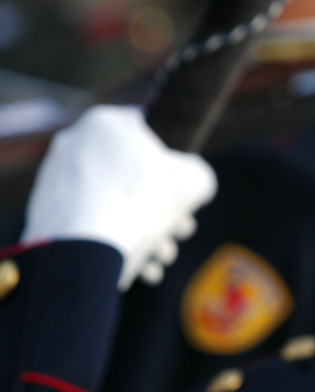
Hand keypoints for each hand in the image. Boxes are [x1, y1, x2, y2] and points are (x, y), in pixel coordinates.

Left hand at [21, 105, 216, 289]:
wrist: (85, 246)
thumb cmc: (142, 201)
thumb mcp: (194, 180)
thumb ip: (197, 176)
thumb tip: (192, 184)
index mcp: (104, 123)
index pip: (148, 133)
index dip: (172, 164)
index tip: (181, 191)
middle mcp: (71, 145)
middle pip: (131, 176)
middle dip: (159, 207)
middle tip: (178, 231)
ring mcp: (52, 180)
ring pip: (111, 204)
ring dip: (141, 230)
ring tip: (161, 257)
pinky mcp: (42, 214)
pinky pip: (88, 225)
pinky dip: (112, 243)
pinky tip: (138, 268)